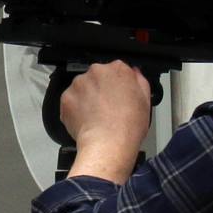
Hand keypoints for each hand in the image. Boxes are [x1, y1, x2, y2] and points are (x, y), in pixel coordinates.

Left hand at [59, 61, 151, 184]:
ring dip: (86, 98)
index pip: (116, 70)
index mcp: (118, 69)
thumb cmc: (127, 126)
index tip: (117, 95)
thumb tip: (134, 74)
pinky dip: (75, 110)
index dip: (117, 84)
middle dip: (100, 90)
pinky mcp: (66, 97)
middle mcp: (97, 71)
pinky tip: (86, 121)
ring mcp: (79, 84)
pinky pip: (70, 101)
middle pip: (97, 77)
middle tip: (107, 108)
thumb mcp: (145, 100)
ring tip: (96, 117)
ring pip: (82, 88)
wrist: (108, 144)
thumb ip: (139, 81)